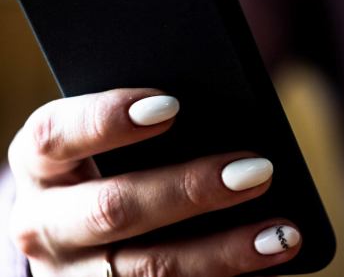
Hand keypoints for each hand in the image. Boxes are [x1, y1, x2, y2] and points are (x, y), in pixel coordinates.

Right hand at [8, 89, 300, 275]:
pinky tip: (266, 259)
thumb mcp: (109, 136)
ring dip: (222, 252)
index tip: (172, 105)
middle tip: (258, 171)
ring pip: (148, 269)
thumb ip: (148, 120)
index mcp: (41, 163)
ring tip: (281, 234)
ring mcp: (74, 273)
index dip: (109, 119)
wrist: (74, 224)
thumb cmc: (108, 158)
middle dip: (190, 190)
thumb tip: (223, 111)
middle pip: (113, 208)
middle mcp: (45, 223)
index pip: (58, 135)